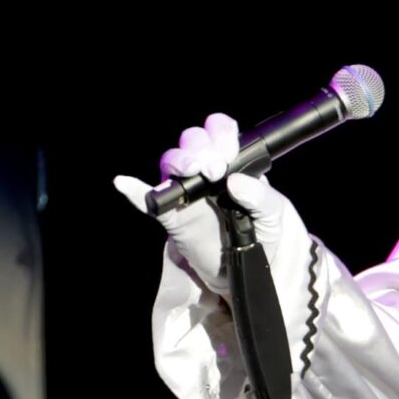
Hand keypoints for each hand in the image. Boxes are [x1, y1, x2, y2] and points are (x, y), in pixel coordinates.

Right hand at [112, 114, 298, 296]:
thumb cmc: (262, 234)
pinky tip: (125, 184)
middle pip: (191, 141)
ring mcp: (185, 191)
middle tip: (215, 169)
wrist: (246, 267)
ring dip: (178, 161)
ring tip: (193, 172)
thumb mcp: (273, 214)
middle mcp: (204, 170)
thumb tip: (236, 182)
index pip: (219, 131)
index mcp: (230, 162)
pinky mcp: (171, 215)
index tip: (229, 153)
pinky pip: (149, 199)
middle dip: (201, 148)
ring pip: (171, 161)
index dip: (221, 134)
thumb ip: (261, 196)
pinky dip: (135, 190)